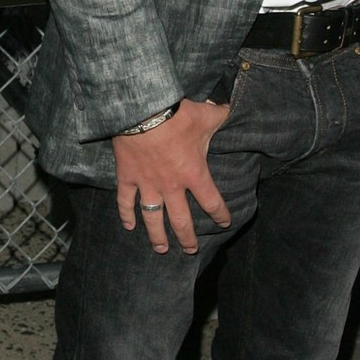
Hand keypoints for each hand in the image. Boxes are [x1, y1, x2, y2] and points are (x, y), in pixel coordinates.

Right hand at [113, 97, 230, 254]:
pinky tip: (128, 227)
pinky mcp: (127, 177)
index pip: (211, 201)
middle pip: (181, 221)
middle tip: (190, 250)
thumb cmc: (176, 114)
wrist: (142, 110)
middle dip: (187, 238)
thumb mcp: (206, 115)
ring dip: (157, 236)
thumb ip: (221, 116)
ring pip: (153, 218)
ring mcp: (147, 184)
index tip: (224, 222)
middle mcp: (171, 186)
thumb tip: (234, 108)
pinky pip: (125, 201)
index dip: (220, 214)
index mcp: (194, 173)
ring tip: (161, 249)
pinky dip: (125, 215)